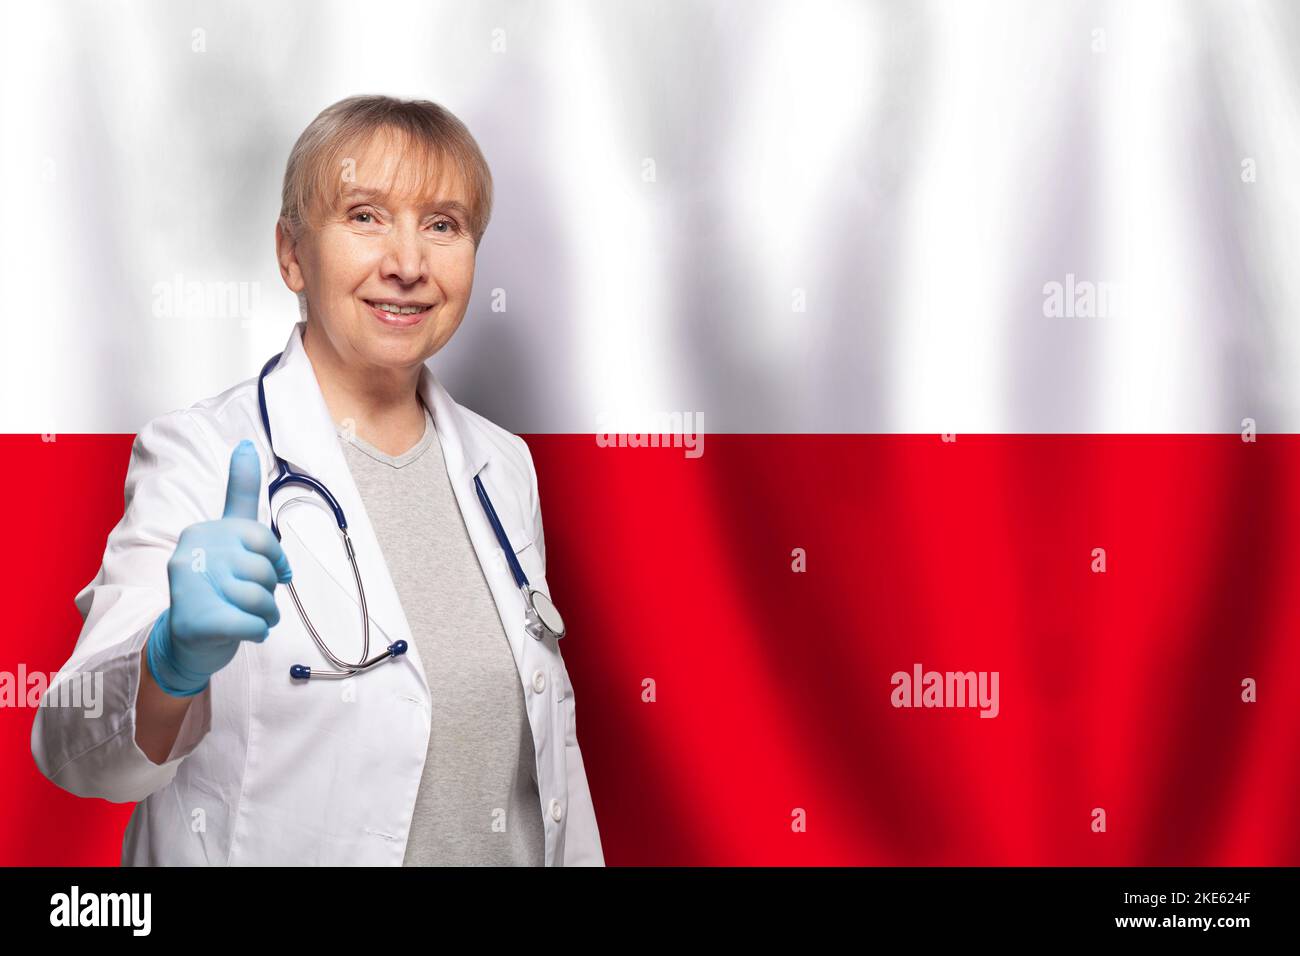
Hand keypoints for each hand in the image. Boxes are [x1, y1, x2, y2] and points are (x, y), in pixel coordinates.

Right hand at [146, 440, 292, 696]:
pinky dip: (258, 632)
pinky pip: (254, 625)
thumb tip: (247, 444)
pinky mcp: (196, 620)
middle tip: (250, 600)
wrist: (187, 642)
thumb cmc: (218, 587)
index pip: (261, 538)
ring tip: (244, 616)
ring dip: (265, 615)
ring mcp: (189, 587)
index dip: (275, 560)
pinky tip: (243, 632)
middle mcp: (191, 554)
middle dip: (269, 591)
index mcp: (201, 531)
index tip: (272, 570)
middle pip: (264, 570)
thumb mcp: (229, 538)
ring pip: (261, 599)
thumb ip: (240, 494)